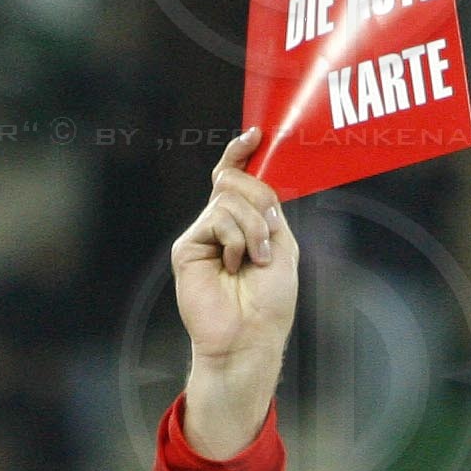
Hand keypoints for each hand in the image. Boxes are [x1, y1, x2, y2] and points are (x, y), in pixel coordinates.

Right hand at [172, 127, 299, 462]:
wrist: (249, 336)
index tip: (256, 134)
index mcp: (246, 223)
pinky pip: (216, 219)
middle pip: (235, 181)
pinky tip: (235, 265)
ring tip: (254, 260)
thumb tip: (253, 177)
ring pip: (228, 198)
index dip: (242, 154)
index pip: (238, 178)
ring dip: (252, 228)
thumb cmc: (270, 302)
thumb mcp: (282, 247)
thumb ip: (269, 210)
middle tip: (268, 238)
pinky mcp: (188, 247)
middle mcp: (222, 224)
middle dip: (258, 201)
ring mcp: (203, 235)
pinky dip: (236, 239)